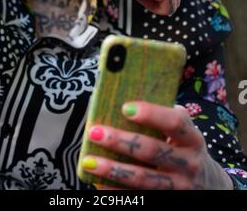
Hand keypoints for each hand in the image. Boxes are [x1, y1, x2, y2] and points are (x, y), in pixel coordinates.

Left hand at [81, 102, 232, 189]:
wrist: (209, 186)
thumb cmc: (186, 148)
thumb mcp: (185, 133)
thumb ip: (165, 118)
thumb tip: (124, 97)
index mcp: (192, 139)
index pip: (175, 123)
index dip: (151, 114)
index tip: (125, 107)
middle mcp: (188, 164)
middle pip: (152, 151)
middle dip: (121, 141)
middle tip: (95, 132)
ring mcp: (178, 187)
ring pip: (142, 178)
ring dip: (112, 170)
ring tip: (89, 161)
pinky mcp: (166, 201)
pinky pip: (139, 198)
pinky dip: (116, 192)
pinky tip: (98, 184)